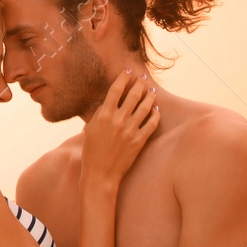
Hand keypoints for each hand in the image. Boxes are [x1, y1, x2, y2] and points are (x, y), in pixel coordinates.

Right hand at [81, 72, 159, 186]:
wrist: (100, 174)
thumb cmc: (91, 151)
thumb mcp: (90, 128)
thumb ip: (100, 113)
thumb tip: (109, 101)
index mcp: (103, 115)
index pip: (116, 90)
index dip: (123, 78)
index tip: (128, 72)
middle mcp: (118, 120)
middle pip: (133, 95)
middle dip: (139, 84)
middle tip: (143, 79)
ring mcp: (130, 130)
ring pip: (145, 107)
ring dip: (150, 97)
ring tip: (152, 91)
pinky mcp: (139, 141)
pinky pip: (151, 124)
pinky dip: (155, 115)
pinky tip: (155, 110)